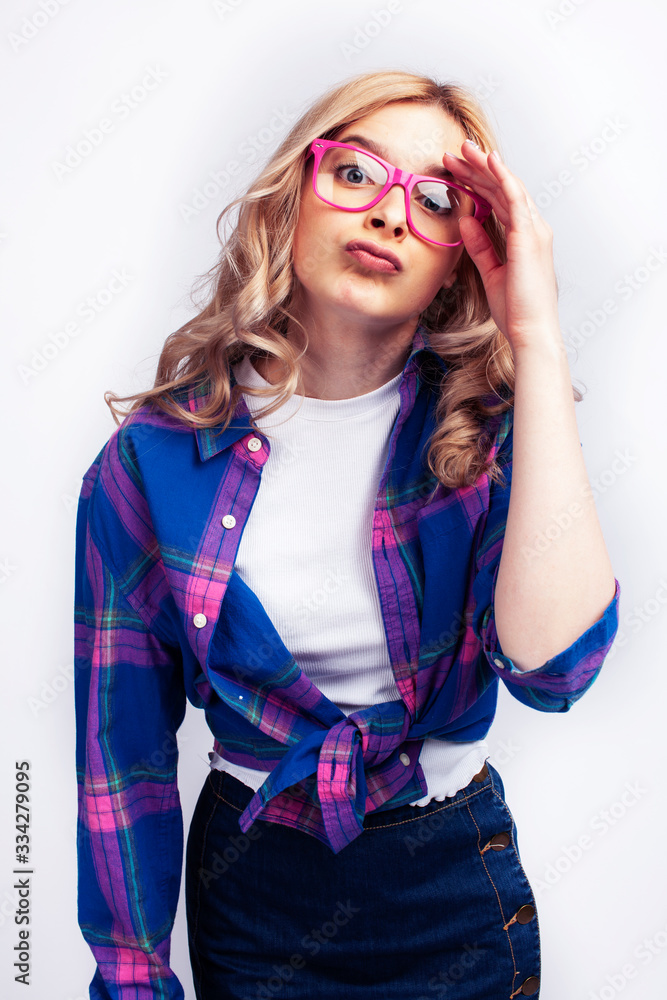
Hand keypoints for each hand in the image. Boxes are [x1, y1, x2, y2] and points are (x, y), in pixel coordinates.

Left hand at [443, 141, 561, 356]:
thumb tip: (466, 220)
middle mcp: (533, 228)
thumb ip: (480, 245)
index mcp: (525, 237)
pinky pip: (515, 198)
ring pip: (507, 186)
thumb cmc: (516, 308)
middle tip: (454, 152)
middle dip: (478, 168)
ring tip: (463, 149)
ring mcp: (534, 230)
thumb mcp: (491, 271)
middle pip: (502, 188)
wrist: (530, 331)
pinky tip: (489, 160)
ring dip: (485, 165)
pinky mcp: (529, 236)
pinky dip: (502, 176)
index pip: (499, 200)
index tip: (456, 171)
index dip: (479, 182)